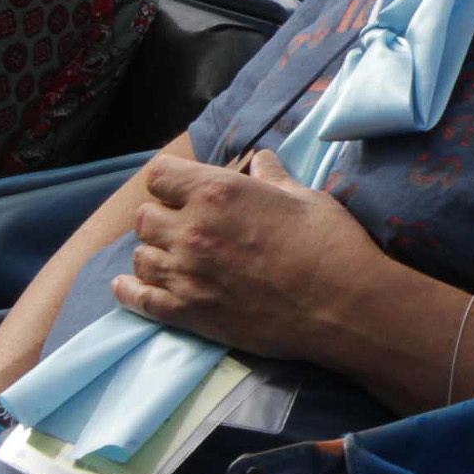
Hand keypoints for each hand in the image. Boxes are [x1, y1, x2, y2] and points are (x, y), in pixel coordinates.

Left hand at [110, 150, 395, 364]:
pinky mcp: (189, 313)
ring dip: (153, 252)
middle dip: (162, 216)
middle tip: (184, 225)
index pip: (160, 174)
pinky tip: (130, 287)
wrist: (344, 306)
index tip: (185, 188)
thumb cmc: (330, 244)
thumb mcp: (305, 197)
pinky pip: (138, 299)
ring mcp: (186, 274)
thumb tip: (260, 160)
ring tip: (171, 256)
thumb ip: (272, 177)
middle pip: (145, 216)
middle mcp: (192, 229)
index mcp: (218, 191)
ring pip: (139, 256)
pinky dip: (130, 292)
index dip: (172, 180)